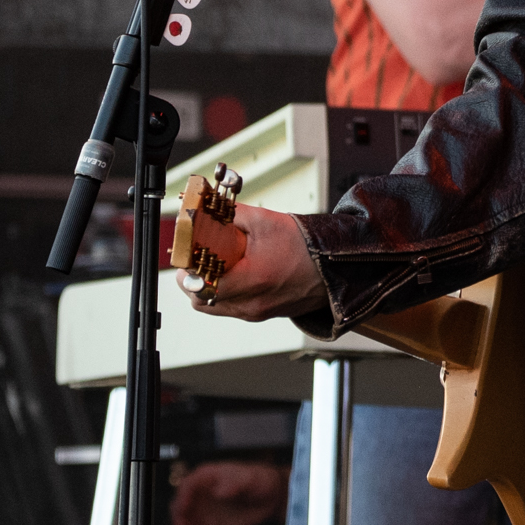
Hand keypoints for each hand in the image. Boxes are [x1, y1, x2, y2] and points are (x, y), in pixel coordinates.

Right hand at [169, 460, 288, 524]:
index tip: (184, 507)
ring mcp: (203, 509)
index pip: (188, 484)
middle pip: (180, 504)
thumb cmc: (260, 480)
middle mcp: (200, 493)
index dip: (183, 495)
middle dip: (178, 516)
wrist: (270, 497)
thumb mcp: (251, 479)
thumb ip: (236, 483)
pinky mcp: (209, 524)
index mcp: (207, 476)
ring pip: (186, 521)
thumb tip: (219, 491)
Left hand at [181, 203, 325, 320]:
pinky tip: (237, 274)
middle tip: (199, 260)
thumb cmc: (305, 245)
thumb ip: (230, 215)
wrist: (337, 265)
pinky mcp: (263, 314)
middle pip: (202, 300)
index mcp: (251, 280)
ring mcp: (257, 312)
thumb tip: (206, 209)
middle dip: (195, 280)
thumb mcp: (265, 221)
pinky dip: (226, 293)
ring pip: (215, 306)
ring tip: (219, 266)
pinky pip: (232, 307)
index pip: (200, 286)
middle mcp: (252, 303)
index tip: (188, 256)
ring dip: (209, 287)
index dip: (188, 271)